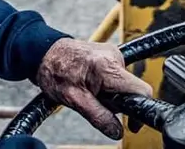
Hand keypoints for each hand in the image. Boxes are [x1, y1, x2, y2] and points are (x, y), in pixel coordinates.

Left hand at [34, 38, 152, 139]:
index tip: (131, 123)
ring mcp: (112, 53)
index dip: (139, 109)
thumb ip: (98, 116)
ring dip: (110, 93)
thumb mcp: (74, 100)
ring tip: (88, 90)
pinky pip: (116, 76)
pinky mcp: (108, 54)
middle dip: (117, 101)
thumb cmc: (54, 72)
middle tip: (94, 101)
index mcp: (108, 68)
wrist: (43, 52)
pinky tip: (89, 83)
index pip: (141, 90)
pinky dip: (106, 85)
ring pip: (123, 84)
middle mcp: (114, 56)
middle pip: (131, 89)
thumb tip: (117, 131)